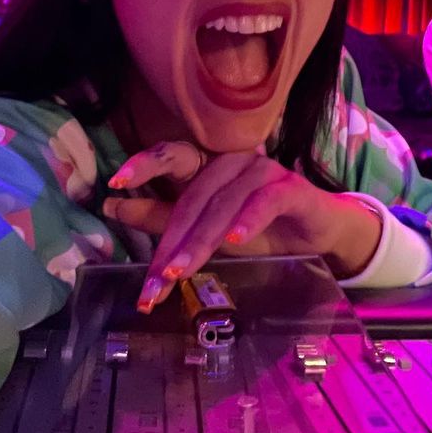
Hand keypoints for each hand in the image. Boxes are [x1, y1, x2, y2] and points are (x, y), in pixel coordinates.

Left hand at [102, 144, 380, 311]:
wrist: (318, 234)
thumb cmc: (259, 229)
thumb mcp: (207, 231)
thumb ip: (164, 219)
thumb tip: (113, 208)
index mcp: (208, 165)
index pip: (172, 157)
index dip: (144, 166)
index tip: (114, 185)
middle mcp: (231, 161)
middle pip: (194, 191)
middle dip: (170, 236)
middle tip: (152, 275)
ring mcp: (262, 171)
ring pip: (223, 202)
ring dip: (200, 240)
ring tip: (179, 272)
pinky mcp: (290, 188)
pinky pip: (265, 200)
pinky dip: (249, 219)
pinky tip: (235, 240)